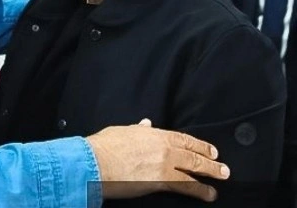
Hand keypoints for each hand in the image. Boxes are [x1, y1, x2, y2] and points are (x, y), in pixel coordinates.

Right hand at [87, 119, 229, 201]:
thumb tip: (146, 124)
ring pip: (194, 168)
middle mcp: (163, 147)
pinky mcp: (162, 180)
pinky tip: (209, 194)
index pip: (182, 138)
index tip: (209, 149)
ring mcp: (164, 164)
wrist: (96, 161)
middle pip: (192, 153)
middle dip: (210, 159)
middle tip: (222, 165)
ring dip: (211, 173)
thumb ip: (138, 130)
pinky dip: (200, 190)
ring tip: (221, 177)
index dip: (198, 144)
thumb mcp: (122, 132)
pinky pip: (186, 185)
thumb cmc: (104, 147)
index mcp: (154, 134)